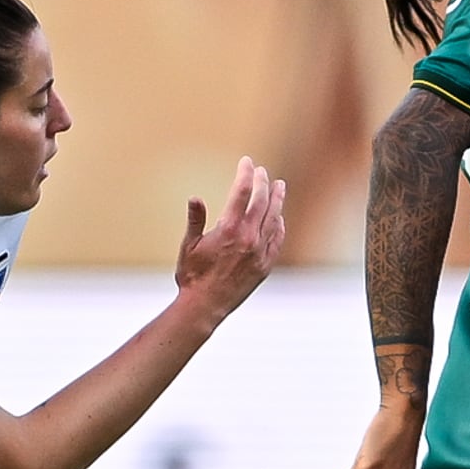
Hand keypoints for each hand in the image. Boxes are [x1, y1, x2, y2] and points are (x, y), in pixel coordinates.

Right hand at [172, 158, 286, 316]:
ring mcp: (260, 252)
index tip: (247, 162)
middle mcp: (248, 238)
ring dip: (277, 200)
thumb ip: (195, 220)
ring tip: (280, 186)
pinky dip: (279, 226)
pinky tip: (280, 219)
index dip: (245, 174)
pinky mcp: (265, 265)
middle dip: (262, 183)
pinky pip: (277, 240)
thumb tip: (194, 197)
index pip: (242, 192)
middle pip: (261, 202)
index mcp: (229, 229)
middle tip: (262, 171)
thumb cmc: (192, 276)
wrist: (205, 306)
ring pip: (274, 219)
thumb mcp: (189, 246)